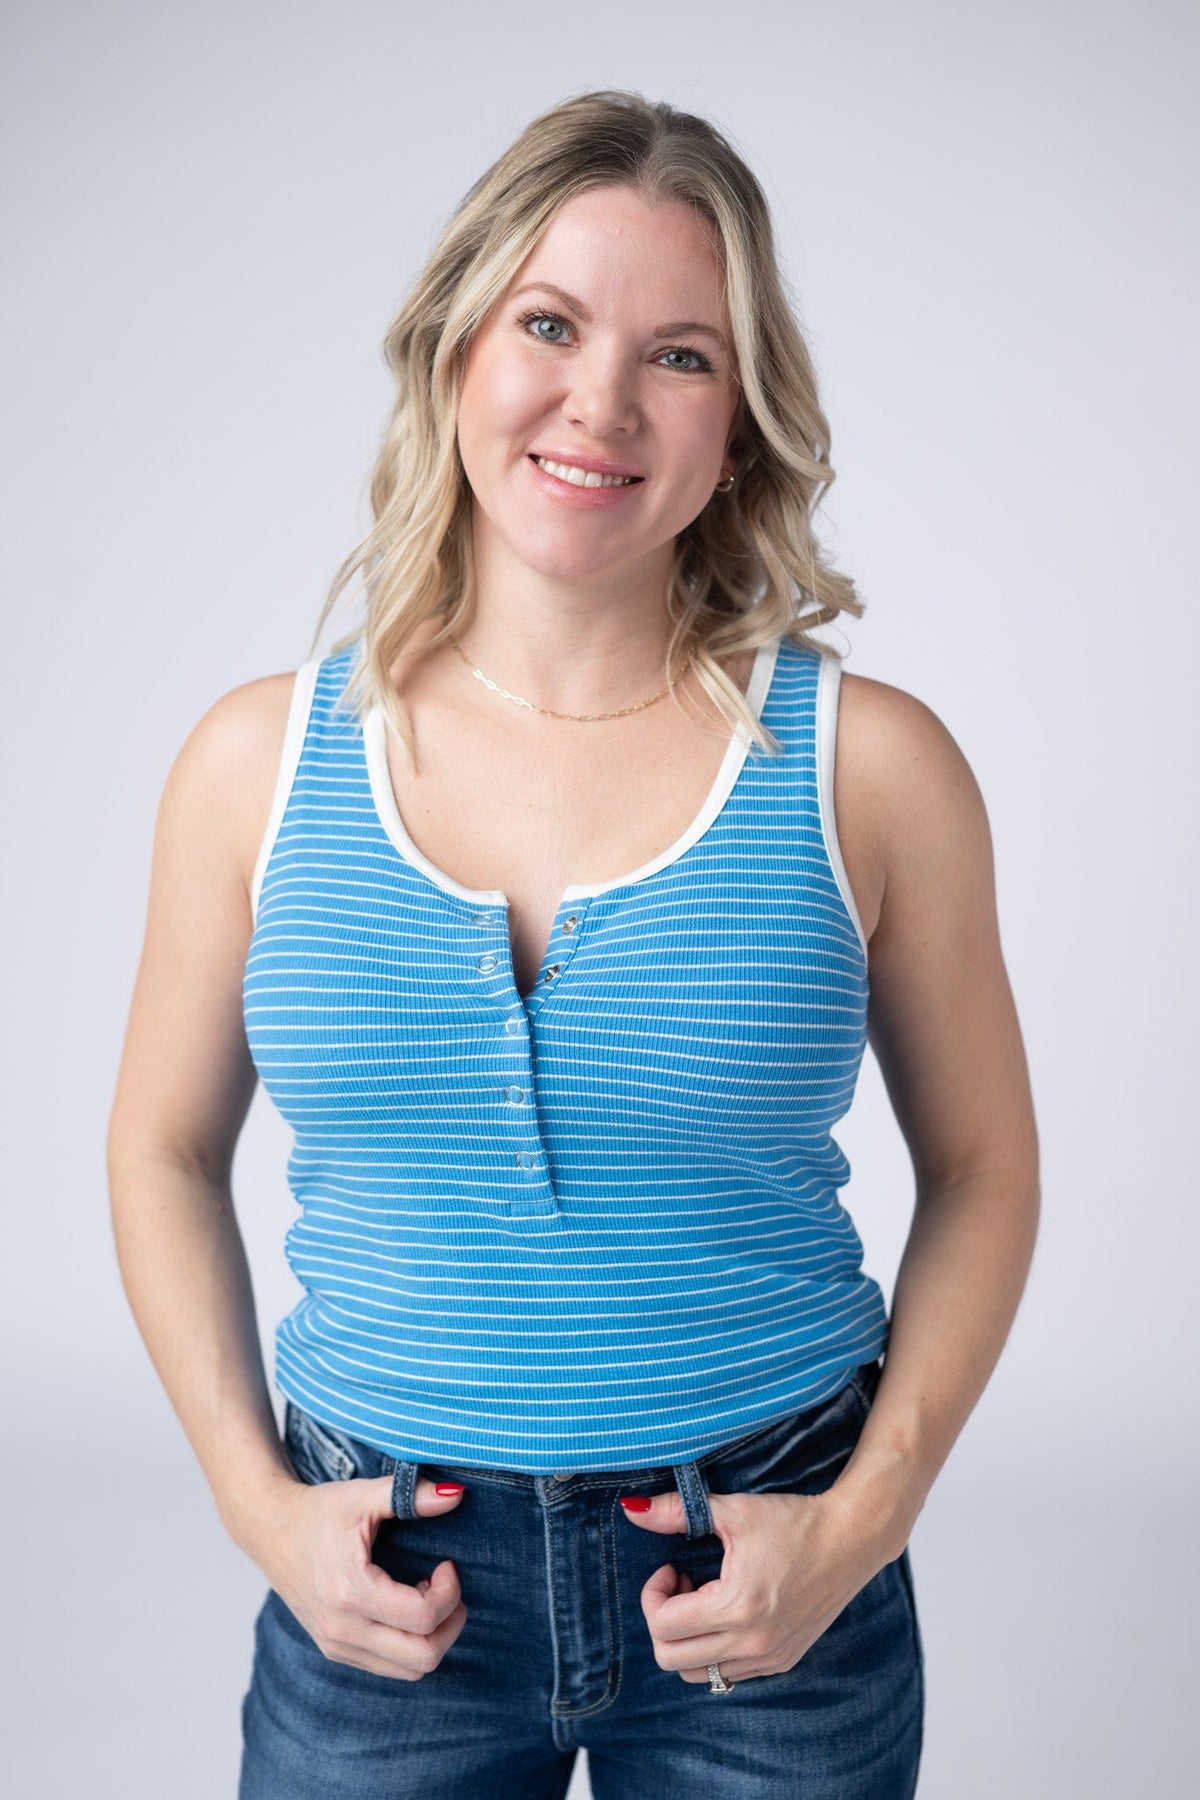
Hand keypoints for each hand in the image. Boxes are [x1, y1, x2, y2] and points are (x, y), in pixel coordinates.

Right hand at [247, 1470, 468, 1679]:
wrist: (269, 1529)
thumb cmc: (318, 1511)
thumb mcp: (363, 1495)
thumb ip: (409, 1495)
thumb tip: (457, 1494)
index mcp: (351, 1592)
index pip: (422, 1618)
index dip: (450, 1593)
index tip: (447, 1564)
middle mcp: (343, 1629)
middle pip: (422, 1658)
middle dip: (450, 1624)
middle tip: (447, 1587)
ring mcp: (336, 1645)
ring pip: (409, 1670)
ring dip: (431, 1637)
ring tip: (424, 1595)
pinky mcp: (334, 1650)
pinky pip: (388, 1667)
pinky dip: (409, 1645)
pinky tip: (403, 1607)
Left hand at [619, 1484, 886, 1684]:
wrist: (852, 1538)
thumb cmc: (794, 1521)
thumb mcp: (733, 1510)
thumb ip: (676, 1511)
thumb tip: (631, 1509)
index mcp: (737, 1608)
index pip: (663, 1625)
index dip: (653, 1593)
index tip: (672, 1565)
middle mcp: (752, 1644)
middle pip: (671, 1659)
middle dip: (663, 1619)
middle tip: (683, 1582)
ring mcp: (769, 1658)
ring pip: (698, 1673)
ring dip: (688, 1638)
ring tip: (707, 1596)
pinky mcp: (782, 1661)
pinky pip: (728, 1674)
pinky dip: (715, 1649)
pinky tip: (730, 1610)